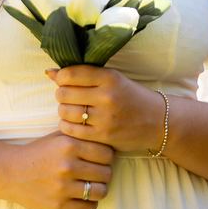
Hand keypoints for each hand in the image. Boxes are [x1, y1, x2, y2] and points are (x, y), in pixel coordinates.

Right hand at [0, 132, 113, 208]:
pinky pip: (89, 208)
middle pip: (107, 173)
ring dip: (99, 189)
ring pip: (101, 191)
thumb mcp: (57, 137)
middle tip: (95, 173)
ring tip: (90, 186)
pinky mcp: (59, 206)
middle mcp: (67, 166)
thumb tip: (108, 139)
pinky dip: (89, 203)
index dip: (106, 156)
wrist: (10, 172)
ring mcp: (63, 187)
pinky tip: (81, 197)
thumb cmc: (38, 153)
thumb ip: (81, 136)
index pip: (107, 154)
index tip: (98, 159)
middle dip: (103, 173)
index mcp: (68, 145)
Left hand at [46, 66, 164, 154]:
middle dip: (61, 95)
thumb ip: (82, 74)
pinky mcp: (104, 136)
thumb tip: (49, 72)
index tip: (65, 82)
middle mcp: (107, 96)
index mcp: (109, 77)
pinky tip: (75, 123)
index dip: (61, 78)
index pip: (69, 74)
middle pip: (64, 93)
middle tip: (69, 98)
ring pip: (65, 112)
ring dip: (64, 111)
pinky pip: (71, 130)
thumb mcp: (112, 79)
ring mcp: (106, 117)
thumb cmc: (131, 96)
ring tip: (73, 110)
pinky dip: (68, 126)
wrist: (158, 121)